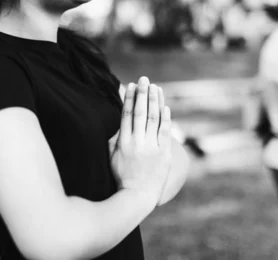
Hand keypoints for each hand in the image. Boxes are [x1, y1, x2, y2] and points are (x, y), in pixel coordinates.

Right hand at [109, 76, 172, 207]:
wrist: (137, 197)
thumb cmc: (121, 177)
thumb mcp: (110, 157)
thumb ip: (113, 139)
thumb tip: (117, 122)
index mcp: (123, 142)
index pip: (126, 114)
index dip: (129, 98)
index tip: (130, 85)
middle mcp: (137, 143)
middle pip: (140, 112)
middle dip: (142, 94)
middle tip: (144, 79)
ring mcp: (152, 148)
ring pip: (154, 119)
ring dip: (155, 101)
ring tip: (155, 87)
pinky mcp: (164, 154)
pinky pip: (165, 132)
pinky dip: (166, 118)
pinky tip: (165, 106)